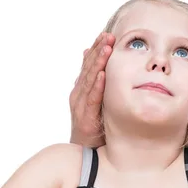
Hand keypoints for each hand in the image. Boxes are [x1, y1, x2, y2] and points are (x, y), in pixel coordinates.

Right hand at [69, 32, 114, 147]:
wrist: (85, 152)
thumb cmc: (95, 126)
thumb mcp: (97, 103)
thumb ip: (96, 85)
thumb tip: (97, 67)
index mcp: (81, 89)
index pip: (89, 64)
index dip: (96, 49)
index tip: (106, 35)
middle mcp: (78, 94)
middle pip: (88, 68)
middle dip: (98, 51)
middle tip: (108, 36)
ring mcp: (80, 105)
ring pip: (89, 80)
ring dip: (98, 63)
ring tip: (105, 49)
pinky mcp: (85, 118)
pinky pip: (92, 99)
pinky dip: (97, 86)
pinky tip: (102, 75)